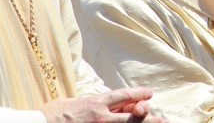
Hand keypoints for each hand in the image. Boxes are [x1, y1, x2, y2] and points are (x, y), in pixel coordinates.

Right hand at [40, 88, 167, 121]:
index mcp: (96, 103)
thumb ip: (88, 101)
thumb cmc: (51, 115)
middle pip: (133, 116)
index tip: (149, 94)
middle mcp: (102, 117)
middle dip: (150, 116)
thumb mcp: (71, 101)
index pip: (124, 96)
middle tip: (162, 118)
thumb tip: (98, 102)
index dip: (139, 94)